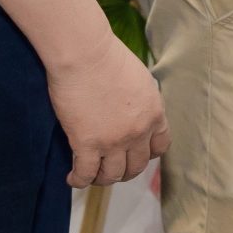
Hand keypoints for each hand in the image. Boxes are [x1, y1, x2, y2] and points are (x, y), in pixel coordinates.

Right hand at [46, 34, 168, 187]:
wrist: (84, 52)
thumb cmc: (107, 55)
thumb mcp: (139, 78)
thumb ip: (141, 99)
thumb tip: (133, 109)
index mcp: (154, 113)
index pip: (159, 146)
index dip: (147, 154)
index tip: (135, 153)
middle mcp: (138, 132)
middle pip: (136, 166)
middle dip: (124, 170)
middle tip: (111, 168)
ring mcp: (113, 141)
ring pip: (112, 175)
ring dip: (103, 178)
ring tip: (92, 174)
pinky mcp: (87, 144)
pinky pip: (85, 173)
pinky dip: (79, 180)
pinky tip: (72, 178)